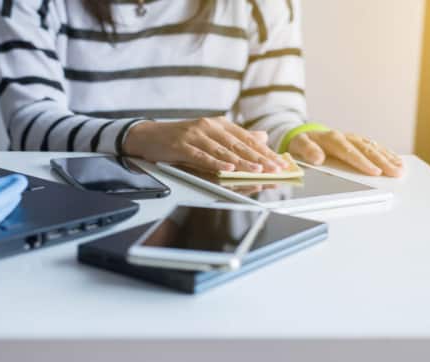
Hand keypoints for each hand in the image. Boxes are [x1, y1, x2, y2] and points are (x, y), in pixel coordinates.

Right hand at [124, 117, 288, 172]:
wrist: (149, 136)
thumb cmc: (181, 138)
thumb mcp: (210, 135)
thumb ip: (236, 137)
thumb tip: (262, 136)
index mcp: (219, 124)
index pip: (247, 139)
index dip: (265, 151)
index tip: (281, 162)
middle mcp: (210, 126)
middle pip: (239, 145)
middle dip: (260, 158)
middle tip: (276, 169)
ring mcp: (195, 135)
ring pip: (223, 151)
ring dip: (242, 162)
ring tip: (258, 170)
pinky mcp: (181, 145)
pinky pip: (201, 156)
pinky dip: (215, 163)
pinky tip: (228, 170)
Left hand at [289, 131, 403, 176]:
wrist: (304, 136)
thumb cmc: (302, 143)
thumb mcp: (298, 145)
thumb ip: (307, 151)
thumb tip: (318, 158)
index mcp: (331, 138)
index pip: (349, 151)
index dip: (362, 162)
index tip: (374, 172)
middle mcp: (345, 137)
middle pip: (366, 149)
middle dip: (382, 161)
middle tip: (395, 173)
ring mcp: (353, 139)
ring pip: (373, 147)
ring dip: (388, 158)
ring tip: (400, 169)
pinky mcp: (358, 142)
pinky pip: (375, 147)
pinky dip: (387, 154)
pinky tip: (397, 161)